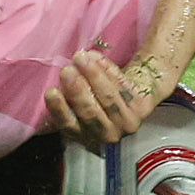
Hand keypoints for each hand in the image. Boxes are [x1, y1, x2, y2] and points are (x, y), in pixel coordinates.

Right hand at [43, 48, 162, 147]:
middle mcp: (107, 136)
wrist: (134, 95)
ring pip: (107, 97)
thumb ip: (69, 99)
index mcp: (86, 137)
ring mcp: (127, 123)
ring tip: (80, 57)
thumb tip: (56, 84)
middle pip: (90, 112)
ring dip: (92, 75)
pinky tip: (96, 57)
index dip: (60, 109)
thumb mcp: (81, 106)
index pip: (70, 125)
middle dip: (77, 89)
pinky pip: (122, 86)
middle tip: (66, 70)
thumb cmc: (100, 100)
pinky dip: (108, 70)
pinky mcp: (142, 109)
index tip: (51, 92)